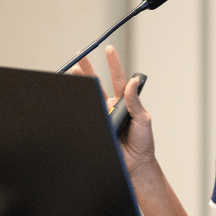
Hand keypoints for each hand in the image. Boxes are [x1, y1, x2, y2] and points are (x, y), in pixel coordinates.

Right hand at [71, 46, 156, 175]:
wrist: (135, 166)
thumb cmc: (143, 143)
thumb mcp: (143, 119)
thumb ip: (135, 101)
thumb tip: (132, 82)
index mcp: (124, 102)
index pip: (118, 78)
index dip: (113, 63)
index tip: (108, 49)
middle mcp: (111, 107)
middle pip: (97, 83)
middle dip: (87, 68)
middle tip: (79, 56)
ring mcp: (101, 117)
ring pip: (88, 97)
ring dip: (80, 85)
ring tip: (73, 72)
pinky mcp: (95, 127)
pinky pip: (85, 115)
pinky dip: (79, 107)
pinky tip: (73, 98)